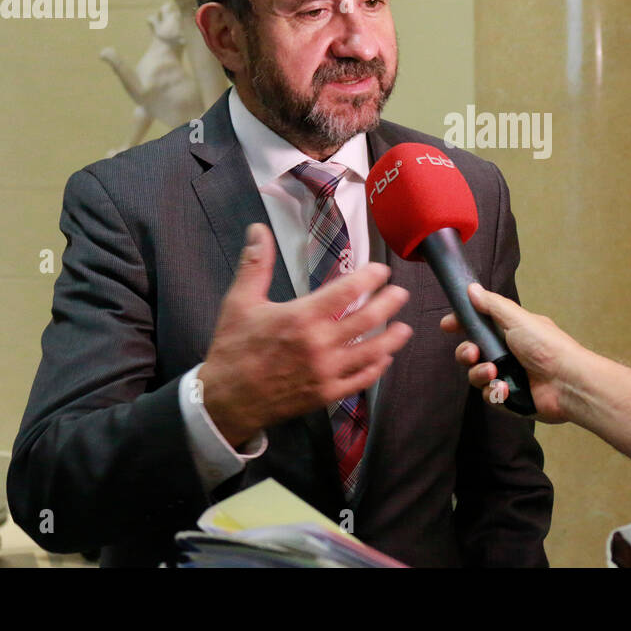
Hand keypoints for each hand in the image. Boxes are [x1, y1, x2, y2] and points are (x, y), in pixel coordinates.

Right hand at [199, 223, 411, 445]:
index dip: (369, 278)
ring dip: (391, 338)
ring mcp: (326, 372)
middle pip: (367, 320)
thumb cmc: (233, 350)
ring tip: (405, 327)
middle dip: (388, 303)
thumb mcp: (239, 302)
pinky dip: (376, 369)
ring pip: (370, 352)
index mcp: (301, 318)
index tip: (381, 270)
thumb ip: (255, 264)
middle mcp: (319, 345)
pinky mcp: (326, 394)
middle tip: (401, 293)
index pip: (347, 292)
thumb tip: (258, 229)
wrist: (225, 401)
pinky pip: (360, 381)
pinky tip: (384, 360)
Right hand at [444, 283, 583, 423]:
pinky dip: (495, 392)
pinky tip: (505, 389)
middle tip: (473, 353)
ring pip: (477, 376)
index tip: (447, 325)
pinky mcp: (511, 399)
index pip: (478, 325)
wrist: (568, 382)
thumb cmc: (548, 346)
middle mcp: (508, 353)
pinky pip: (489, 396)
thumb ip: (492, 305)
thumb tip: (472, 288)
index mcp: (510, 331)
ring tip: (494, 373)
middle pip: (472, 352)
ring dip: (480, 374)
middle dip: (466, 353)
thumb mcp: (518, 319)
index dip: (461, 325)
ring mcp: (509, 376)